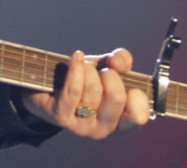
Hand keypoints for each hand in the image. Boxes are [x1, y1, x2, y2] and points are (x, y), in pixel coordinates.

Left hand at [22, 48, 149, 138]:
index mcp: (120, 122)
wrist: (49, 87)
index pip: (138, 115)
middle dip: (109, 75)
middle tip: (101, 71)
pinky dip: (76, 68)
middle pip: (117, 97)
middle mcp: (104, 129)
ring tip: (84, 67)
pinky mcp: (62, 117)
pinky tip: (77, 57)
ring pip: (94, 90)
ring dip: (89, 70)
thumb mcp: (108, 68)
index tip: (125, 82)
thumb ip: (122, 61)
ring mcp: (82, 126)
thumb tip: (118, 64)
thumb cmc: (84, 80)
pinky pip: (74, 89)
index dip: (136, 93)